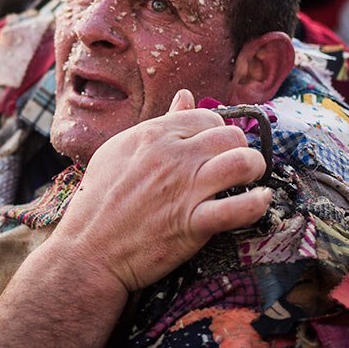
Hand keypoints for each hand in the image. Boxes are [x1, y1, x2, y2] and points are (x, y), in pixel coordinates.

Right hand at [52, 89, 270, 293]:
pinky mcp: (193, 224)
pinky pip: (240, 208)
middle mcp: (172, 156)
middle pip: (231, 135)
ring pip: (243, 162)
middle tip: (235, 165)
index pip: (207, 117)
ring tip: (252, 179)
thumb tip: (186, 95)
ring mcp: (184, 189)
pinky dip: (257, 204)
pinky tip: (259, 201)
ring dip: (255, 168)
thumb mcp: (120, 150)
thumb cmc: (99, 201)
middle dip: (240, 148)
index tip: (215, 148)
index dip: (217, 132)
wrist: (89, 251)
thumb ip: (158, 123)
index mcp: (154, 134)